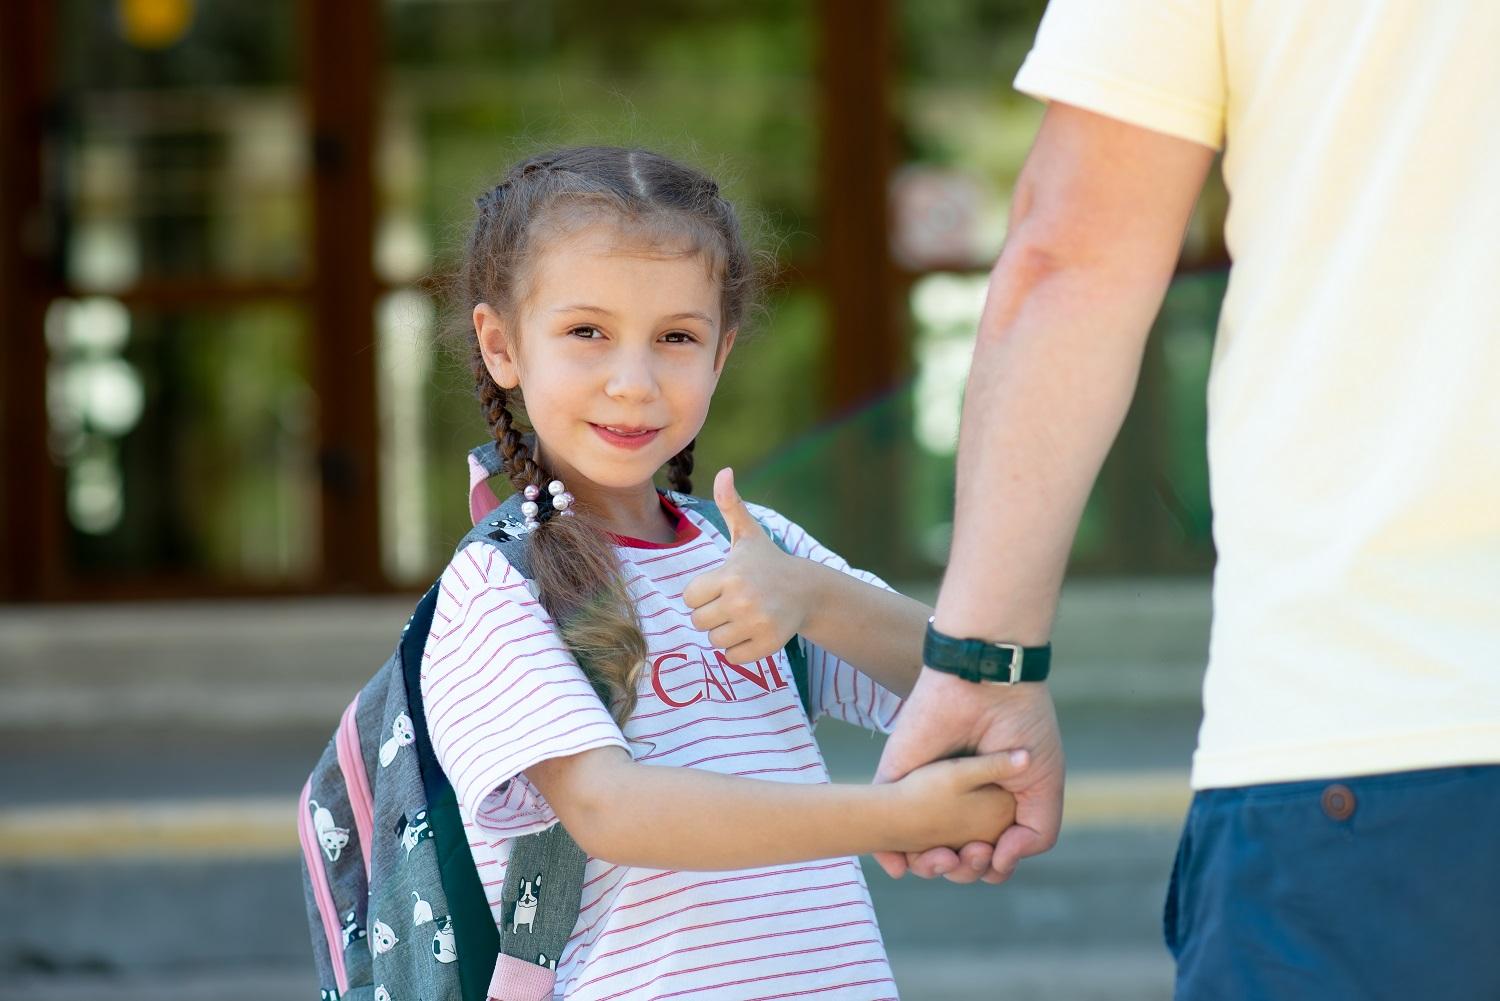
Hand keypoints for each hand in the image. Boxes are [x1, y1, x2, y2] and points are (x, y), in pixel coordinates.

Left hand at [683, 468, 808, 663]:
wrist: (806, 589)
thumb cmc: (768, 562)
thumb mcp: (748, 534)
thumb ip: (730, 504)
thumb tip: (724, 471)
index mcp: (730, 574)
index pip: (690, 597)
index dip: (702, 593)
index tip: (721, 586)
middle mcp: (742, 600)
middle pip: (699, 621)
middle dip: (712, 614)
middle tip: (732, 603)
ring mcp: (756, 624)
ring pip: (714, 641)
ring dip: (725, 632)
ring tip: (743, 616)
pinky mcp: (767, 645)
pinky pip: (732, 657)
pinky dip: (739, 649)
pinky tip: (753, 631)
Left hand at [874, 669, 1063, 883]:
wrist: (987, 687)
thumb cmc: (1022, 729)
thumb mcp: (1043, 786)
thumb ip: (1034, 833)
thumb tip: (1001, 864)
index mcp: (990, 804)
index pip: (986, 855)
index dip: (990, 866)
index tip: (994, 856)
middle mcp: (956, 803)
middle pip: (953, 859)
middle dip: (963, 869)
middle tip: (973, 853)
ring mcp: (924, 793)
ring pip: (918, 852)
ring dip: (931, 868)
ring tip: (947, 858)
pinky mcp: (896, 780)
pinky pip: (884, 829)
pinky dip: (890, 857)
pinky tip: (902, 867)